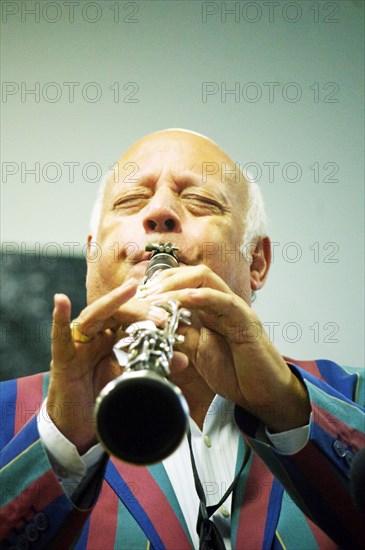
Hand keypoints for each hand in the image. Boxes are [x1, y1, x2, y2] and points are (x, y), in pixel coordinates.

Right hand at [47, 279, 166, 452]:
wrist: (79, 427)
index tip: (174, 311)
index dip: (152, 310)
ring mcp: (78, 343)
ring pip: (95, 315)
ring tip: (130, 289)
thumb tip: (182, 359)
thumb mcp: (133, 379)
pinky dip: (59, 318)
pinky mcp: (63, 358)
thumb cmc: (104, 397)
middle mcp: (95, 334)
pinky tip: (61, 300)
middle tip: (161, 315)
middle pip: (117, 311)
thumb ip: (155, 367)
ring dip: (113, 303)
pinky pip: (60, 337)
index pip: (133, 314)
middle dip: (140, 308)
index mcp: (113, 335)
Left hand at [142, 265, 310, 431]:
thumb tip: (154, 327)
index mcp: (211, 309)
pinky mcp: (246, 322)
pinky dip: (206, 297)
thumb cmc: (236, 372)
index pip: (185, 281)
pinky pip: (226, 303)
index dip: (161, 284)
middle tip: (144, 297)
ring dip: (178, 285)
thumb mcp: (199, 352)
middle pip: (193, 274)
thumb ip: (181, 336)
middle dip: (165, 280)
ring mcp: (235, 310)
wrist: (264, 394)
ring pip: (207, 281)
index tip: (140, 297)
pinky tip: (188, 298)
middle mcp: (223, 303)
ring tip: (156, 297)